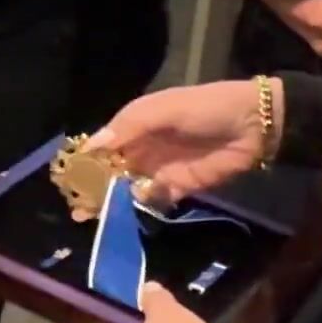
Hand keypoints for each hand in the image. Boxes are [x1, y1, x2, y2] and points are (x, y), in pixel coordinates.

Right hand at [84, 78, 268, 204]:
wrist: (253, 124)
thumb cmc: (205, 107)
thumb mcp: (163, 109)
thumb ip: (129, 126)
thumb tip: (92, 146)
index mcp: (136, 124)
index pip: (103, 144)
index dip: (86, 160)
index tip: (68, 178)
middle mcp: (143, 148)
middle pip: (111, 170)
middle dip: (93, 187)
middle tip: (76, 207)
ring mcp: (160, 169)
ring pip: (128, 187)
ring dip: (112, 200)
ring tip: (93, 215)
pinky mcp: (179, 187)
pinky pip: (154, 198)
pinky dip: (143, 202)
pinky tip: (135, 203)